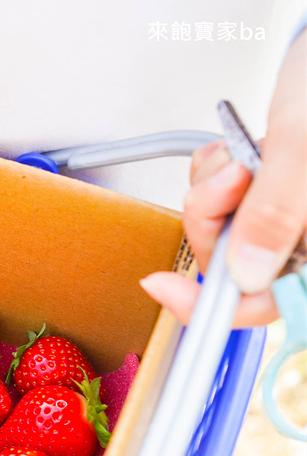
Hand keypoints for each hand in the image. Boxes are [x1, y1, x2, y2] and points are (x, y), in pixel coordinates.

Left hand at [141, 30, 306, 326]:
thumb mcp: (302, 149)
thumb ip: (277, 212)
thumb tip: (247, 272)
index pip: (268, 302)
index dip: (213, 306)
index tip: (164, 287)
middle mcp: (305, 233)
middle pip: (235, 262)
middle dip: (214, 220)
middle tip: (228, 179)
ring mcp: (290, 212)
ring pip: (225, 229)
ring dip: (214, 192)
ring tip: (242, 157)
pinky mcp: (272, 189)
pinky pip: (225, 200)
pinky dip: (216, 175)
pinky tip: (236, 151)